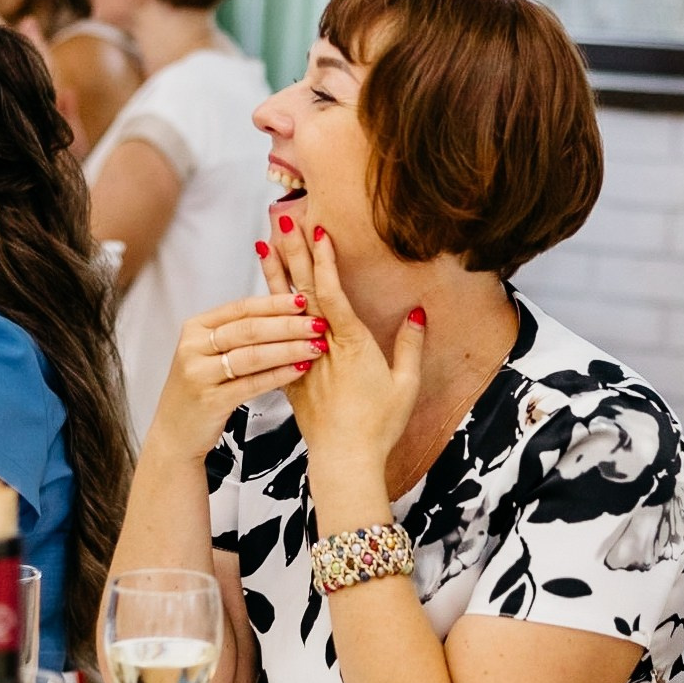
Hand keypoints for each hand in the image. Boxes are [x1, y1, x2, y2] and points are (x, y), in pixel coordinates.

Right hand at [144, 287, 324, 460]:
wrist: (175, 433)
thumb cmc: (202, 389)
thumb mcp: (210, 354)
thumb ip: (238, 332)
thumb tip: (285, 311)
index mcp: (196, 328)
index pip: (241, 308)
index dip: (274, 303)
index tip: (303, 301)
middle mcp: (193, 347)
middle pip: (248, 329)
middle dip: (288, 325)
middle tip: (317, 323)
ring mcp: (199, 374)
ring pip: (252, 355)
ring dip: (289, 349)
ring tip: (316, 346)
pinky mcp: (210, 400)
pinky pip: (252, 384)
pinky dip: (279, 375)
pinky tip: (300, 369)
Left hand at [261, 215, 421, 475]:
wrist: (344, 461)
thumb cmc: (379, 426)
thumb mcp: (405, 385)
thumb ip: (410, 346)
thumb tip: (417, 312)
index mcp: (351, 344)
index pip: (332, 293)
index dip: (324, 261)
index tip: (318, 231)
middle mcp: (322, 347)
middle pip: (304, 292)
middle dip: (294, 254)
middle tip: (282, 221)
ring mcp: (303, 359)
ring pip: (285, 310)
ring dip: (277, 275)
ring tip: (266, 244)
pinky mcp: (291, 374)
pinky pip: (277, 334)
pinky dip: (270, 309)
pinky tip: (265, 292)